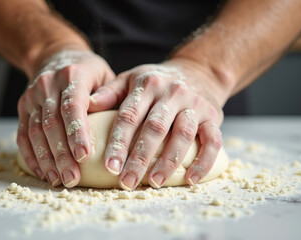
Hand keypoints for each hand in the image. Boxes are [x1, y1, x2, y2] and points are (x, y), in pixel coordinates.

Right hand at [17, 49, 114, 186]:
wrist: (54, 55)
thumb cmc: (88, 71)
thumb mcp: (105, 75)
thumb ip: (109, 98)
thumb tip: (118, 128)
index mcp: (72, 75)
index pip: (73, 105)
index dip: (77, 132)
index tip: (84, 156)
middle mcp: (48, 84)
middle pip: (52, 123)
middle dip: (61, 154)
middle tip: (72, 178)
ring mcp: (32, 96)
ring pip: (35, 131)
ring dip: (46, 159)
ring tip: (57, 179)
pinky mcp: (23, 107)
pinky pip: (23, 134)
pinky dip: (31, 155)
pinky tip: (41, 172)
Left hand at [89, 59, 225, 189]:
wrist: (198, 71)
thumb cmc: (157, 81)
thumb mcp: (131, 79)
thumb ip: (110, 92)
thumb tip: (86, 105)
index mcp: (148, 85)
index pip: (130, 115)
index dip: (118, 142)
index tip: (108, 166)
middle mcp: (172, 93)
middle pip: (155, 128)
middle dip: (140, 158)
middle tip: (126, 182)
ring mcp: (195, 105)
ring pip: (183, 135)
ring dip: (169, 162)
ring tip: (154, 183)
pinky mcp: (213, 116)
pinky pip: (213, 141)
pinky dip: (204, 162)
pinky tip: (191, 179)